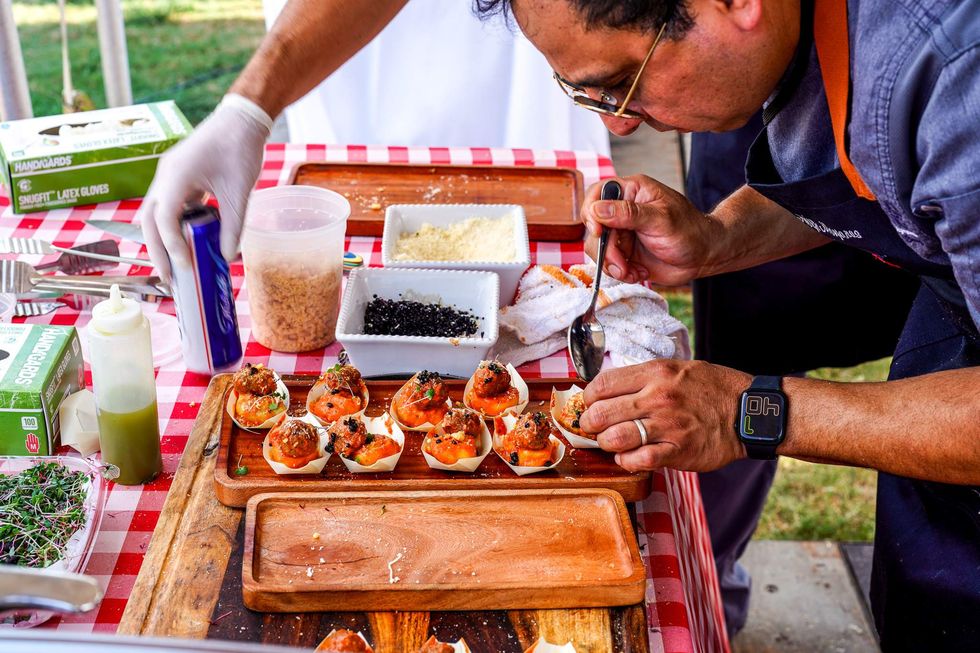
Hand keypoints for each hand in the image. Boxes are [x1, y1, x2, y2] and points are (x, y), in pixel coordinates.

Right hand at [136, 94, 272, 280]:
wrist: (242, 119)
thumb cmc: (240, 149)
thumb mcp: (239, 193)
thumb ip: (232, 226)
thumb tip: (226, 256)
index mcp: (175, 177)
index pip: (164, 220)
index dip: (172, 247)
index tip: (184, 268)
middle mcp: (165, 176)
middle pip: (149, 220)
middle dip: (157, 250)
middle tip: (169, 277)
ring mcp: (169, 175)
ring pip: (155, 214)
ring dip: (162, 240)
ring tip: (174, 265)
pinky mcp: (178, 176)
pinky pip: (169, 205)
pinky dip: (174, 226)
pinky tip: (186, 242)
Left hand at [579, 359, 750, 471]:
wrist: (749, 412)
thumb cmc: (712, 389)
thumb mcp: (677, 368)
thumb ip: (644, 377)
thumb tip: (609, 389)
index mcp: (655, 372)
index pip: (601, 385)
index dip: (588, 398)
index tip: (591, 405)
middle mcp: (658, 397)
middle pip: (600, 413)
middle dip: (590, 425)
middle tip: (595, 428)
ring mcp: (668, 425)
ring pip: (614, 439)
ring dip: (606, 444)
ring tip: (612, 443)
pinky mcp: (678, 451)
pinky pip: (638, 460)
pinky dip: (626, 461)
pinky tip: (629, 457)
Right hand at [582, 175, 718, 285]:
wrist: (703, 257)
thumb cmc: (689, 231)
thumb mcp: (661, 219)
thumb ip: (628, 213)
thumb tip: (597, 209)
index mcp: (632, 192)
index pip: (597, 194)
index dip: (591, 213)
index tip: (599, 233)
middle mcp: (622, 211)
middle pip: (594, 227)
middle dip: (605, 250)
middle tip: (622, 263)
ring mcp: (622, 233)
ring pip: (598, 248)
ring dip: (612, 265)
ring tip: (633, 271)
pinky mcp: (624, 253)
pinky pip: (608, 263)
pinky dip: (620, 273)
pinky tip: (639, 272)